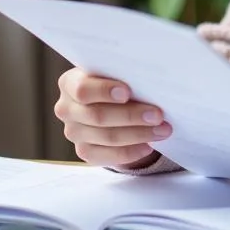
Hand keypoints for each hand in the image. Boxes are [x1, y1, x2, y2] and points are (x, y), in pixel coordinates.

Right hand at [54, 67, 171, 168]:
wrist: (111, 102)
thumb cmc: (117, 81)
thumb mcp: (117, 72)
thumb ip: (125, 74)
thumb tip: (152, 82)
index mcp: (70, 82)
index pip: (82, 89)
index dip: (104, 91)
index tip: (128, 92)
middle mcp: (66, 109)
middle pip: (98, 116)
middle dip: (131, 115)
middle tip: (158, 115)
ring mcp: (74, 132)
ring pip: (107, 136)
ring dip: (138, 134)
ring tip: (163, 129)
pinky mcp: (85, 151)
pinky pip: (108, 156)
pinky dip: (131, 151)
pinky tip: (149, 145)